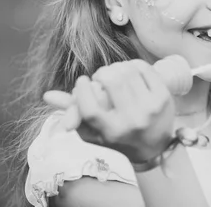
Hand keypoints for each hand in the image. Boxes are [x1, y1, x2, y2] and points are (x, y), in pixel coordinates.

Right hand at [45, 58, 179, 162]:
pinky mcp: (164, 96)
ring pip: (126, 71)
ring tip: (114, 74)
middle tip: (101, 77)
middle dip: (102, 74)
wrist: (155, 146)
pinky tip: (130, 72)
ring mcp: (150, 108)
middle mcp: (132, 121)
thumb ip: (72, 112)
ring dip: (116, 67)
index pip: (89, 106)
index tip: (83, 82)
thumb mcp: (93, 131)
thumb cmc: (117, 137)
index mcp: (111, 132)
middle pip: (110, 81)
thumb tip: (47, 95)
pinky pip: (143, 67)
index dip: (82, 89)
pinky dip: (133, 64)